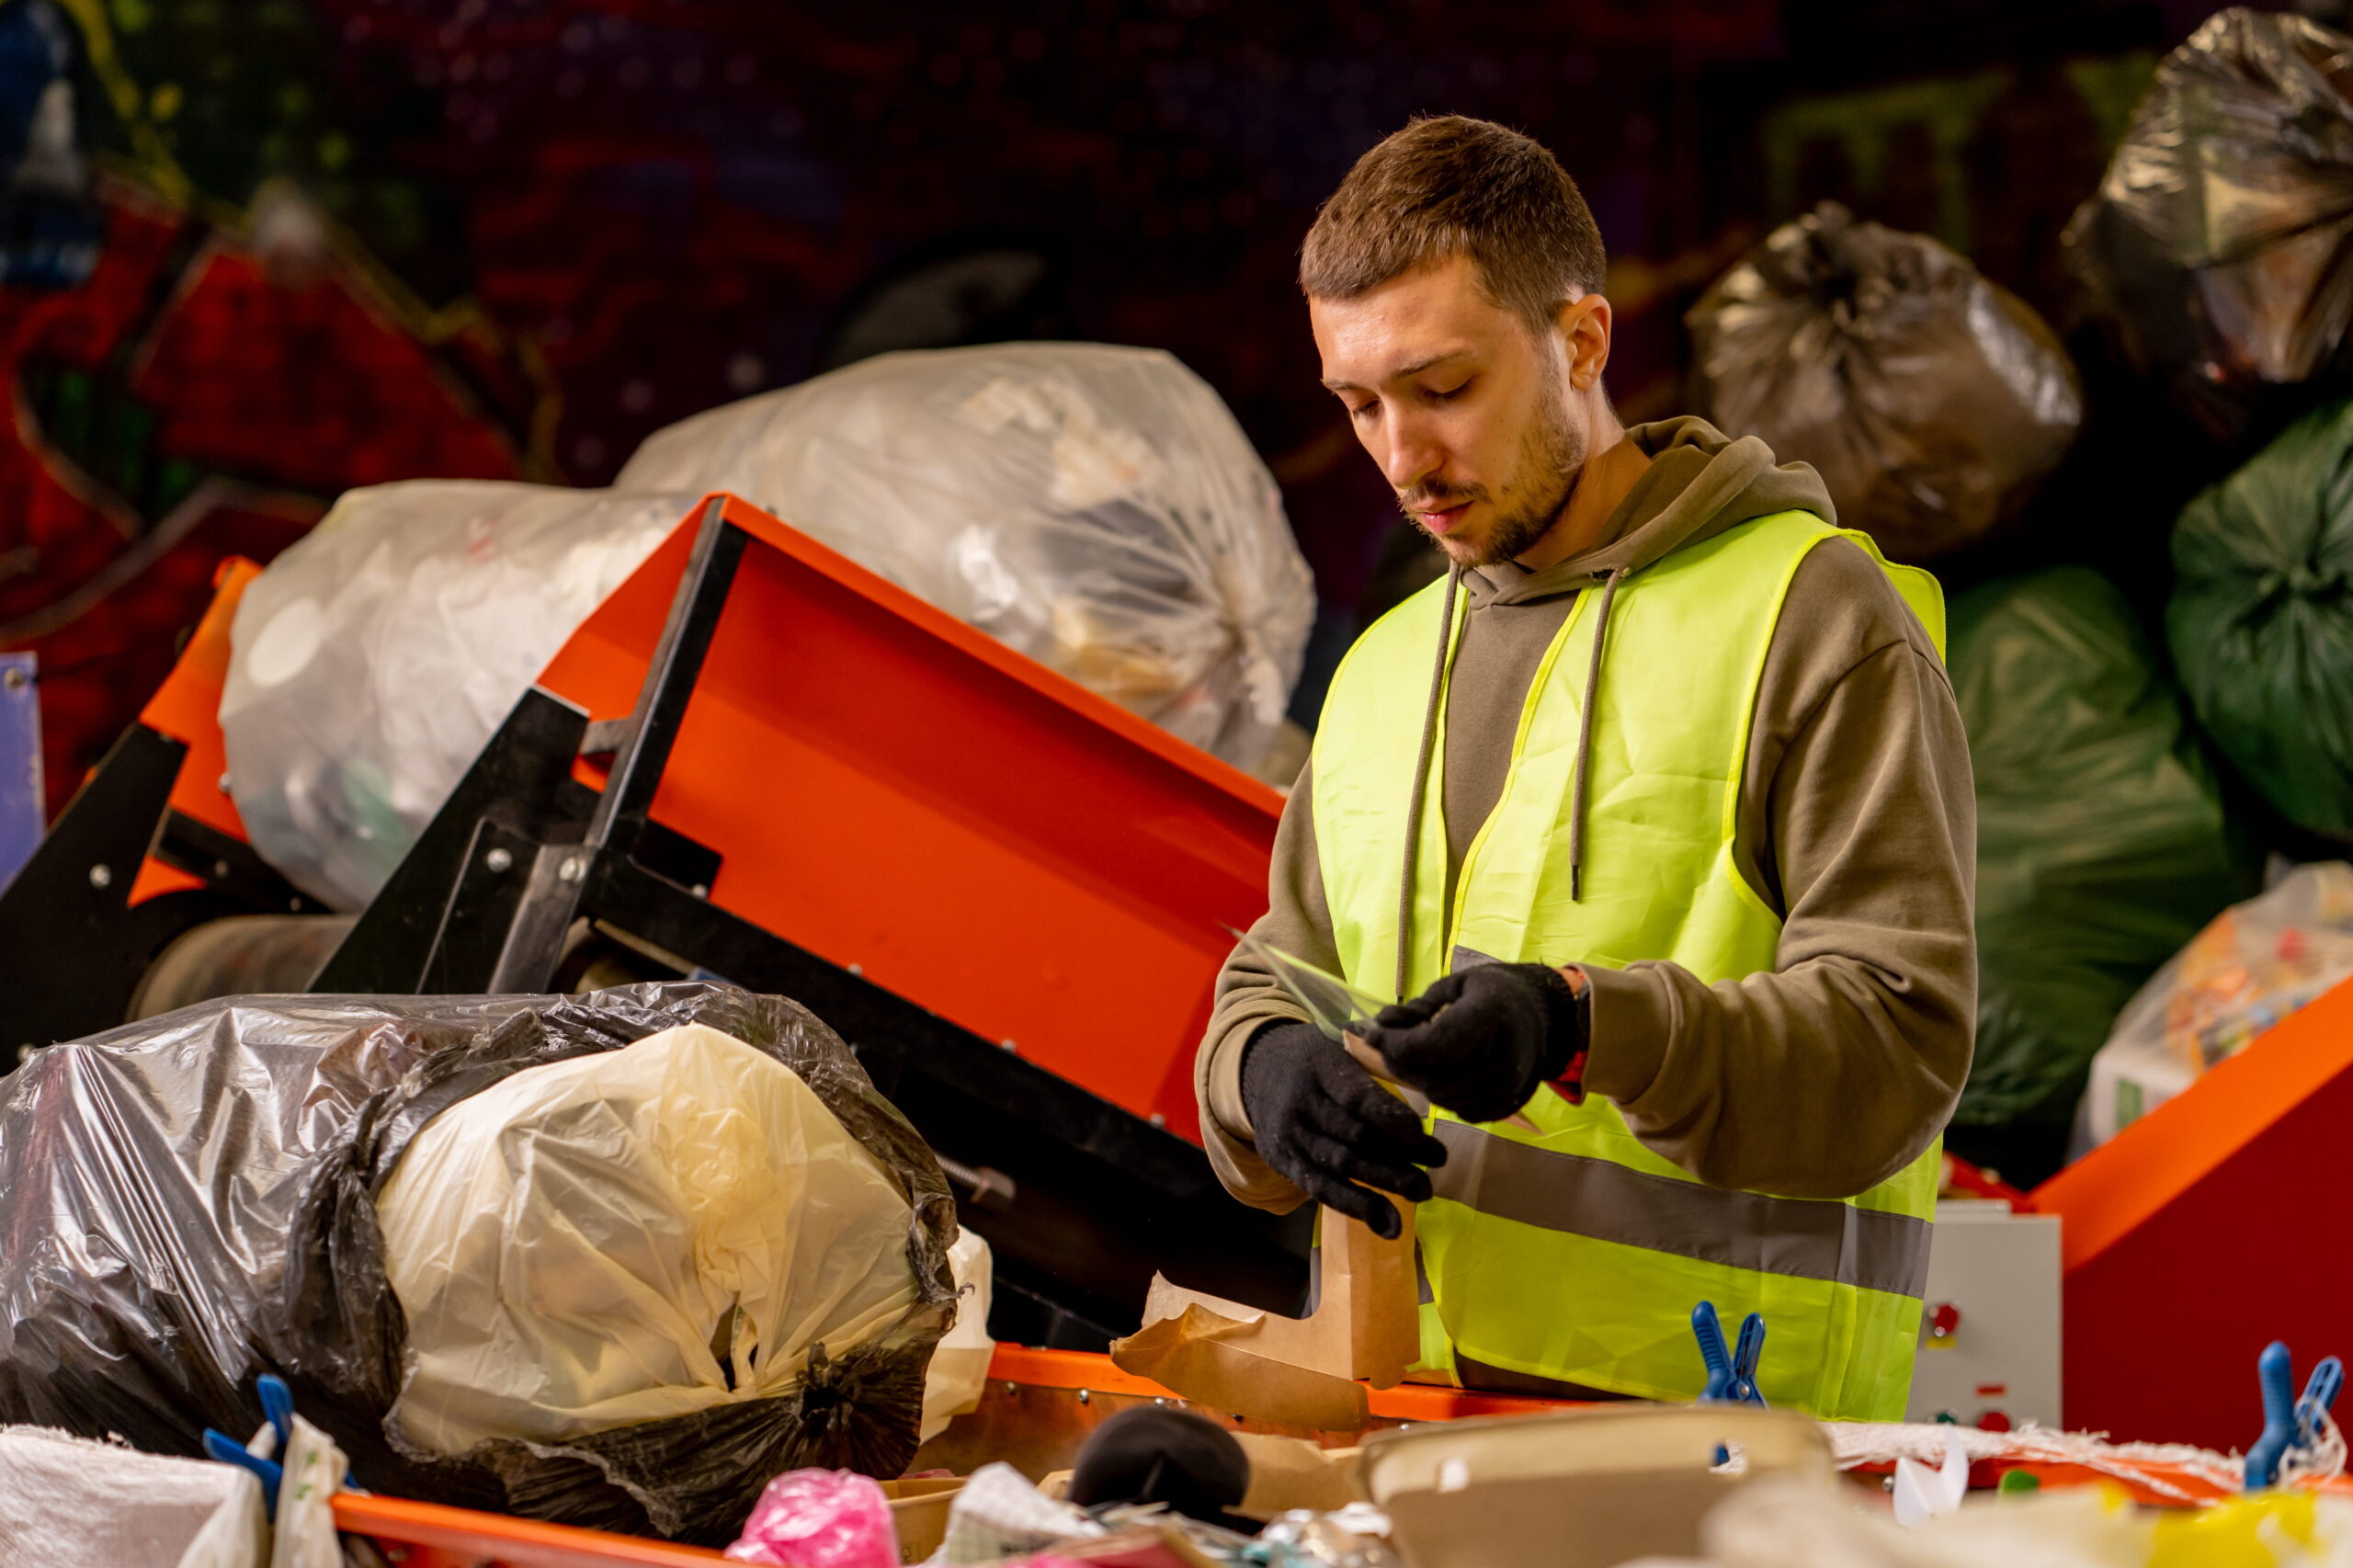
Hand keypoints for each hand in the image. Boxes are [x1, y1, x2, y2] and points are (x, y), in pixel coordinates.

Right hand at [1239, 1020, 1448, 1238]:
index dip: (1385, 1113)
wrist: (1257, 1070)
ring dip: (1384, 1184)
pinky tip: (1386, 1223)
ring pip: (1340, 1166)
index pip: (1353, 1094)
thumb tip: (1426, 1079)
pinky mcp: (1284, 1163)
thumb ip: (1372, 1061)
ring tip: (1421, 1193)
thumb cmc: (1315, 1058)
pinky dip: (1355, 1207)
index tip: (1417, 1130)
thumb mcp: (1338, 1043)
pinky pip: (1321, 1189)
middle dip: (1398, 1153)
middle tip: (1438, 1161)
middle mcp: (1300, 1103)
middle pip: (1353, 1135)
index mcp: (1318, 1066)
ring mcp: (1290, 1136)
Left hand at [1360, 964, 1584, 1124]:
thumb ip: (1417, 1008)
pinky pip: (1461, 1110)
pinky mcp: (1508, 1105)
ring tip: (1413, 1058)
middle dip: (1401, 1065)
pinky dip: (1443, 1095)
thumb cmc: (1493, 993)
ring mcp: (1508, 1086)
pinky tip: (1443, 1073)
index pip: (1434, 1045)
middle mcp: (1502, 1057)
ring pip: (1443, 1098)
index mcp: (1489, 1017)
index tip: (1374, 1036)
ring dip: (1419, 1081)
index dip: (1398, 1045)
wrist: (1543, 1016)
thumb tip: (1380, 1025)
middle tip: (1386, 1047)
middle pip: (1434, 1078)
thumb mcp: (1455, 985)